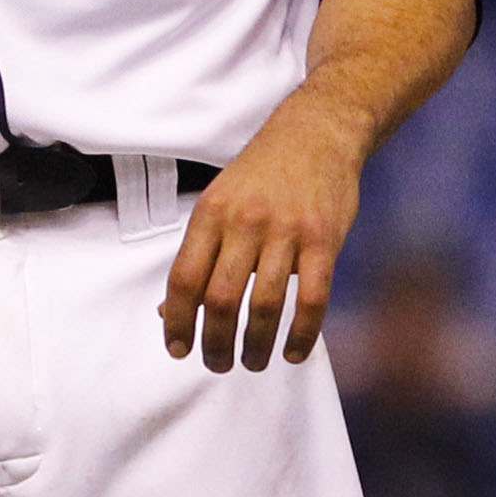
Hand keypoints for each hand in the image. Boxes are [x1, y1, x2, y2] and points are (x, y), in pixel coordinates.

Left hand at [162, 93, 364, 372]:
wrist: (317, 132)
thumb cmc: (264, 172)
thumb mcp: (219, 202)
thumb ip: (198, 254)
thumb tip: (170, 309)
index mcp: (212, 214)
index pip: (184, 279)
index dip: (177, 321)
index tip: (178, 348)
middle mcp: (245, 223)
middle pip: (221, 299)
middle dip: (215, 343)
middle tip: (217, 364)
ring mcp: (287, 231)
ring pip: (265, 305)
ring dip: (256, 345)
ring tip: (252, 362)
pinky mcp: (324, 240)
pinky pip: (312, 298)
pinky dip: (302, 334)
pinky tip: (294, 352)